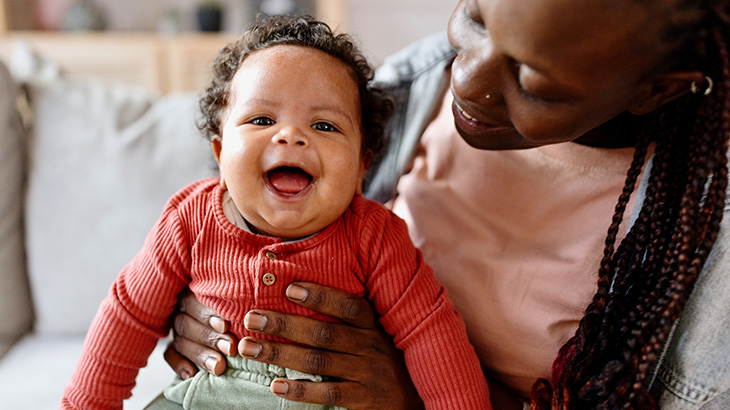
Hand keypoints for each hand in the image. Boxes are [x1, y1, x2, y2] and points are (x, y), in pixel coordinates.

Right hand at [164, 289, 237, 378]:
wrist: (236, 322)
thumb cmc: (240, 307)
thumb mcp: (236, 303)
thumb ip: (237, 305)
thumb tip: (255, 306)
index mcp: (194, 292)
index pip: (193, 301)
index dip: (208, 314)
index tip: (226, 326)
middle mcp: (182, 309)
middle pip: (187, 323)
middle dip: (210, 338)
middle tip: (230, 348)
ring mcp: (176, 329)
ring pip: (180, 341)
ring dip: (201, 354)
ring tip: (219, 366)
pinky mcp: (172, 347)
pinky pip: (170, 356)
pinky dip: (180, 365)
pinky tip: (192, 375)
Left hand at [239, 282, 422, 409]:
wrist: (419, 396)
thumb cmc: (388, 356)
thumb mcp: (380, 331)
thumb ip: (352, 316)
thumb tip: (302, 289)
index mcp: (374, 325)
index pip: (348, 306)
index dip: (320, 296)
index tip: (289, 288)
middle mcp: (371, 346)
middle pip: (323, 333)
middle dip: (284, 324)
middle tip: (251, 318)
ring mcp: (368, 373)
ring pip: (318, 361)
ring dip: (280, 353)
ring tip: (249, 347)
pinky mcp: (364, 399)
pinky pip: (328, 394)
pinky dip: (300, 389)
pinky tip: (276, 384)